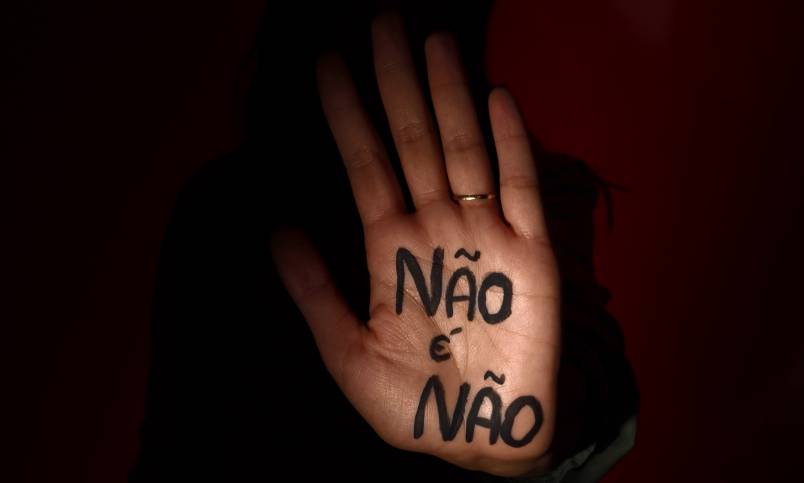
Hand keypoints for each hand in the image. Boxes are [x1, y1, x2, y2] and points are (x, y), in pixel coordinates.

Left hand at [270, 11, 559, 476]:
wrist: (482, 440)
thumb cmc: (414, 406)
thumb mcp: (347, 354)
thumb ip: (315, 293)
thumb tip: (276, 229)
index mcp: (390, 249)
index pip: (365, 165)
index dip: (346, 116)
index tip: (326, 65)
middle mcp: (436, 229)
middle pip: (414, 140)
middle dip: (396, 83)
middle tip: (382, 22)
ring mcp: (485, 236)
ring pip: (463, 150)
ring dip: (450, 96)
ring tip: (431, 43)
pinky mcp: (531, 255)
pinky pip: (522, 190)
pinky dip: (511, 147)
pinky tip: (496, 100)